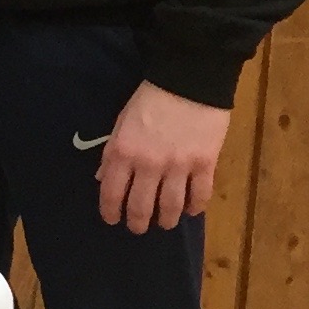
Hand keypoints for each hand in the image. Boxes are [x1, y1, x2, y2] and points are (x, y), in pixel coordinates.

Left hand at [95, 81, 226, 233]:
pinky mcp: (205, 163)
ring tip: (165, 223)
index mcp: (123, 153)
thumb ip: (112, 154)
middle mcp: (148, 164)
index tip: (112, 220)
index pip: (111, 194)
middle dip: (138, 223)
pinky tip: (191, 210)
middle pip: (141, 207)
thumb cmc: (149, 100)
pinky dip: (195, 207)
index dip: (110, 212)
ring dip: (167, 220)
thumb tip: (103, 179)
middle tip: (138, 228)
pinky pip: (200, 195)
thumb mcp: (120, 123)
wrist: (188, 81)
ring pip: (171, 207)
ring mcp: (178, 166)